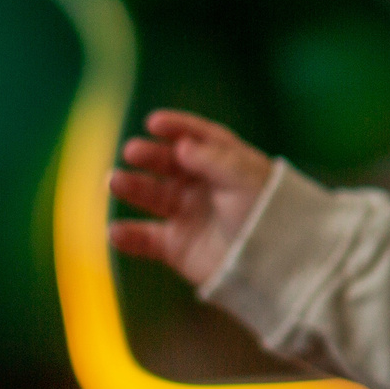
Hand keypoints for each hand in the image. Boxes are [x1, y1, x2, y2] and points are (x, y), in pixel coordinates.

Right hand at [106, 109, 274, 288]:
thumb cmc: (268, 214)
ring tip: (115, 182)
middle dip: (149, 155)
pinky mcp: (178, 247)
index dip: (177, 127)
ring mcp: (190, 216)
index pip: (199, 138)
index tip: (154, 122)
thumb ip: (213, 159)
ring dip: (132, 187)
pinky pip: (147, 239)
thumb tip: (182, 145)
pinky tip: (116, 230)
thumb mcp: (245, 178)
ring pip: (153, 196)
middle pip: (170, 164)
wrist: (274, 266)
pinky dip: (129, 236)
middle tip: (131, 151)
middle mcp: (205, 187)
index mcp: (227, 165)